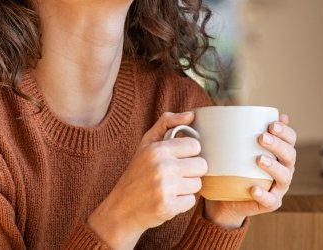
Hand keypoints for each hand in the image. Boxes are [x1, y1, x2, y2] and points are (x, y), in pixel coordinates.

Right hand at [88, 112, 206, 249]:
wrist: (121, 208)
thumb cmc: (137, 173)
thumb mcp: (146, 144)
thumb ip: (167, 123)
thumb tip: (191, 114)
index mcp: (157, 149)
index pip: (195, 146)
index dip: (189, 153)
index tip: (178, 158)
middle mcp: (161, 167)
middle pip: (201, 165)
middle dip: (191, 171)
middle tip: (176, 174)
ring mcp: (165, 188)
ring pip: (198, 184)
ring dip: (187, 187)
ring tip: (170, 187)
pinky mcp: (168, 207)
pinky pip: (191, 201)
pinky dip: (182, 202)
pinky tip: (168, 199)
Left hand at [203, 114, 296, 228]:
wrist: (226, 197)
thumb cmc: (234, 167)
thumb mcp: (235, 147)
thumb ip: (239, 130)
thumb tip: (236, 109)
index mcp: (280, 153)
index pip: (290, 139)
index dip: (285, 131)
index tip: (271, 124)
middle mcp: (284, 169)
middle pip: (289, 155)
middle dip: (278, 145)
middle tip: (261, 138)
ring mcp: (278, 187)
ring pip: (284, 177)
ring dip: (273, 167)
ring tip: (259, 159)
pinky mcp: (270, 203)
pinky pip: (270, 200)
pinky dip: (264, 194)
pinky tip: (254, 188)